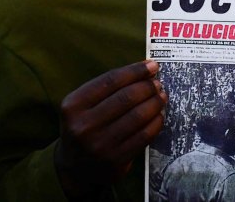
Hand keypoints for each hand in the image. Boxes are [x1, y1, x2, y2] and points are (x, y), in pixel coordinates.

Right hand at [55, 60, 166, 198]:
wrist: (74, 169)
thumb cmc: (83, 127)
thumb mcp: (81, 106)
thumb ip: (106, 89)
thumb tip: (144, 71)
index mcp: (73, 106)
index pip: (110, 81)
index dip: (135, 71)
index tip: (151, 65)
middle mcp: (84, 125)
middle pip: (126, 97)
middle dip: (147, 87)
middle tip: (157, 83)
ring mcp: (100, 144)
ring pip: (137, 116)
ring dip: (155, 103)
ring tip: (161, 97)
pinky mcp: (116, 160)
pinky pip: (143, 136)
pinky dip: (156, 122)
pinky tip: (159, 116)